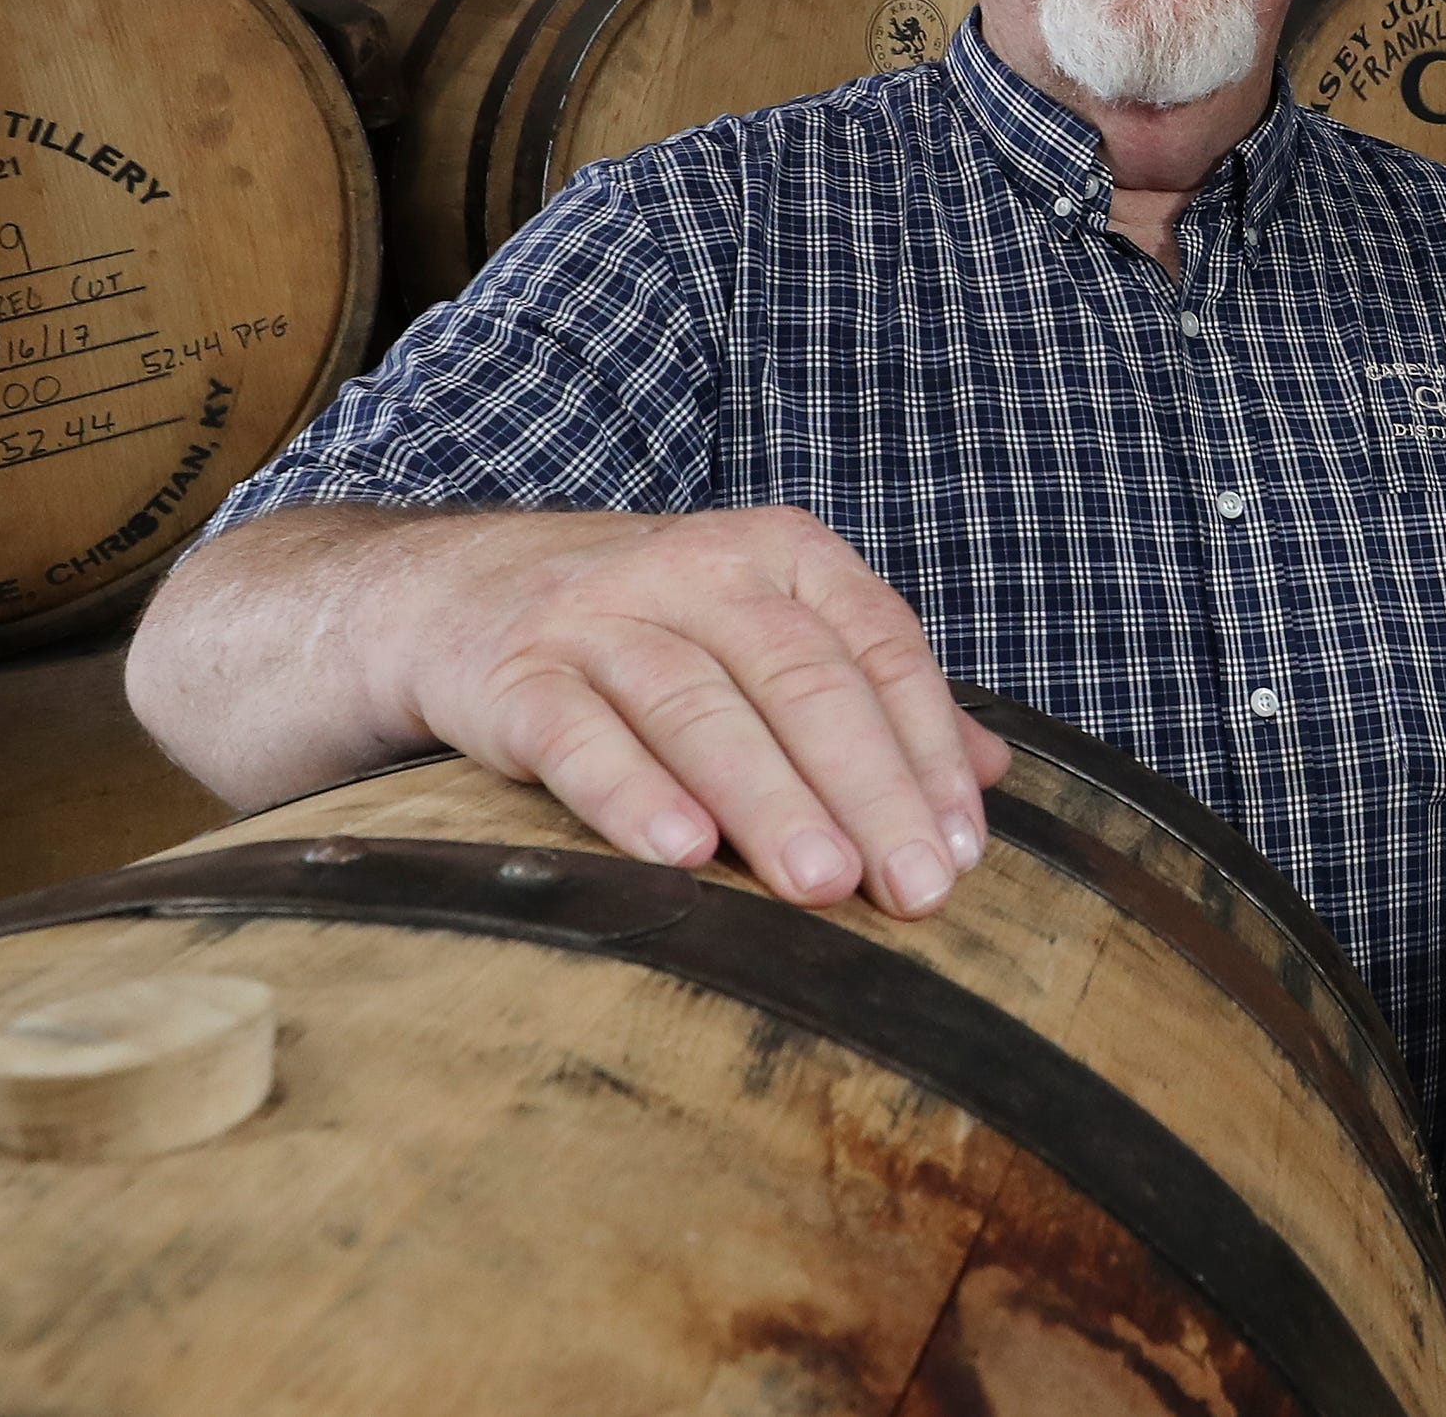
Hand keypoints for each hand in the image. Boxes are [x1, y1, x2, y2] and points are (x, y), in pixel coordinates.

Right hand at [405, 504, 1010, 917]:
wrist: (454, 591)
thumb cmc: (651, 631)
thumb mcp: (767, 635)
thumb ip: (874, 698)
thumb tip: (991, 775)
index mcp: (782, 554)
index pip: (878, 648)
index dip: (927, 751)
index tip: (961, 852)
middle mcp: (698, 568)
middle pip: (802, 680)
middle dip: (868, 790)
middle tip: (915, 891)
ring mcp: (599, 616)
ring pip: (699, 706)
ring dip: (769, 800)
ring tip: (824, 885)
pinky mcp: (511, 675)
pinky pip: (576, 733)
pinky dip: (631, 792)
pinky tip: (681, 854)